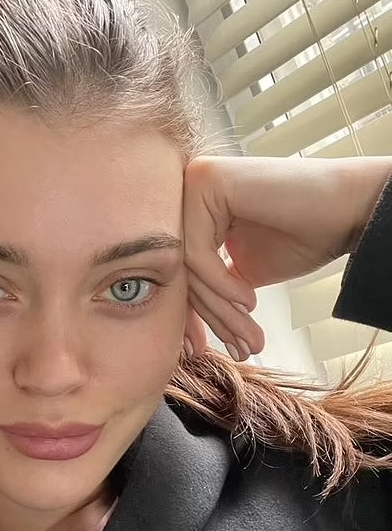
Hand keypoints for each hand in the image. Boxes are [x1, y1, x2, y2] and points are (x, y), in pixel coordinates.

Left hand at [183, 155, 391, 360]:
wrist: (348, 210)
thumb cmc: (302, 237)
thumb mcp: (242, 274)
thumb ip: (210, 289)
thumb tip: (182, 333)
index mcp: (195, 210)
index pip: (182, 270)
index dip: (194, 316)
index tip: (203, 350)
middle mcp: (188, 189)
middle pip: (183, 269)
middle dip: (212, 317)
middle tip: (239, 349)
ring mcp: (194, 181)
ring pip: (188, 265)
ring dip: (221, 308)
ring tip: (249, 334)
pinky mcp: (207, 180)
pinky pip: (198, 251)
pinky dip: (221, 284)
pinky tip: (248, 300)